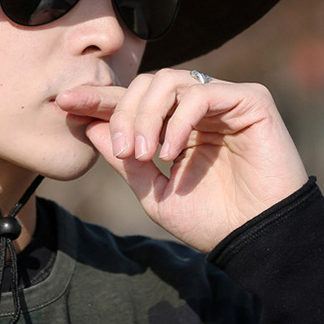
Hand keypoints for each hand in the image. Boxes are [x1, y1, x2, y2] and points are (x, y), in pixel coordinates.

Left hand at [55, 69, 308, 252]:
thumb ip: (123, 159)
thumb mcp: (153, 191)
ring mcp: (224, 99)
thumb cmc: (211, 221)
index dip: (98, 99)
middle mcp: (198, 107)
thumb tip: (89, 125)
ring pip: (169, 81)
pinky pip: (201, 93)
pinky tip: (172, 151)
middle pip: (146, 84)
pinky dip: (178, 120)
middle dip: (124, 112)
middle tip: (123, 150)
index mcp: (175, 124)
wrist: (259, 242)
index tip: (64, 103)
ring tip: (146, 153)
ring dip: (147, 115)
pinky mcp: (250, 100)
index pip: (132, 100)